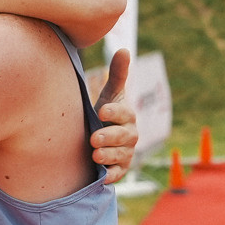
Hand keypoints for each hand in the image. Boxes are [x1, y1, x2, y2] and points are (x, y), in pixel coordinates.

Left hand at [89, 49, 135, 183]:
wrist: (101, 138)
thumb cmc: (105, 113)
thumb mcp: (110, 94)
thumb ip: (118, 74)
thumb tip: (124, 49)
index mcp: (128, 116)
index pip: (123, 113)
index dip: (114, 113)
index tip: (101, 111)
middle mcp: (130, 135)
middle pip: (123, 137)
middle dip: (109, 137)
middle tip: (94, 138)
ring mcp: (126, 153)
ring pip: (120, 155)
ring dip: (108, 156)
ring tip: (94, 155)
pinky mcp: (121, 169)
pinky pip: (118, 174)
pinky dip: (111, 175)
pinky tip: (102, 176)